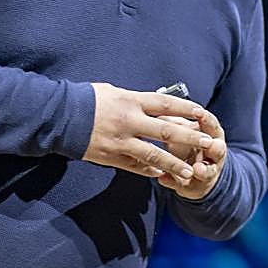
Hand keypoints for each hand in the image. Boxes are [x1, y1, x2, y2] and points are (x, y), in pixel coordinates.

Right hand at [84, 84, 217, 181]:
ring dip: (173, 164)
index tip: (202, 114)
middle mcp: (130, 120)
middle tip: (208, 143)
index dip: (186, 109)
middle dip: (189, 138)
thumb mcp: (113, 92)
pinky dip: (149, 171)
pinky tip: (161, 175)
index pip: (166, 104)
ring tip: (189, 172)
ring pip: (153, 155)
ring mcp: (121, 140)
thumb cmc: (86, 99)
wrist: (59, 117)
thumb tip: (155, 106)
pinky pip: (134, 166)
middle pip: (166, 130)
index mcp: (131, 101)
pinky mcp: (110, 156)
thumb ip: (135, 101)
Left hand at [155, 114, 226, 199]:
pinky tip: (163, 178)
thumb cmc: (188, 144)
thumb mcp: (184, 130)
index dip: (205, 118)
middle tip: (211, 145)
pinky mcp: (196, 186)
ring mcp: (208, 171)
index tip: (198, 112)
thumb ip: (174, 122)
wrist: (197, 172)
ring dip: (203, 170)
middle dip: (215, 147)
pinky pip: (186, 185)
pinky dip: (174, 182)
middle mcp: (215, 153)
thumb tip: (158, 109)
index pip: (212, 124)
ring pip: (209, 171)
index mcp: (212, 135)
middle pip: (219, 149)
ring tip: (197, 169)